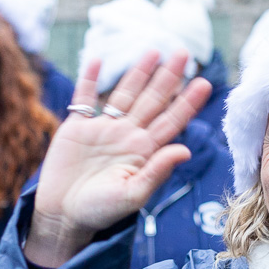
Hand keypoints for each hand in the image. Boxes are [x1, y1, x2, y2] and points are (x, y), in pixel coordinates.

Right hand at [25, 51, 212, 267]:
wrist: (63, 216)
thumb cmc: (101, 211)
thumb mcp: (133, 194)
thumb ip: (157, 171)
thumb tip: (185, 150)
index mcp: (145, 151)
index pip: (172, 121)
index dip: (188, 102)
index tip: (205, 83)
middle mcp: (128, 136)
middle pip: (153, 100)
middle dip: (168, 77)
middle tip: (183, 52)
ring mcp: (103, 129)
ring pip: (124, 94)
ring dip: (138, 73)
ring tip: (153, 51)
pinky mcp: (77, 128)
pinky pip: (84, 98)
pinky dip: (90, 80)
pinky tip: (97, 60)